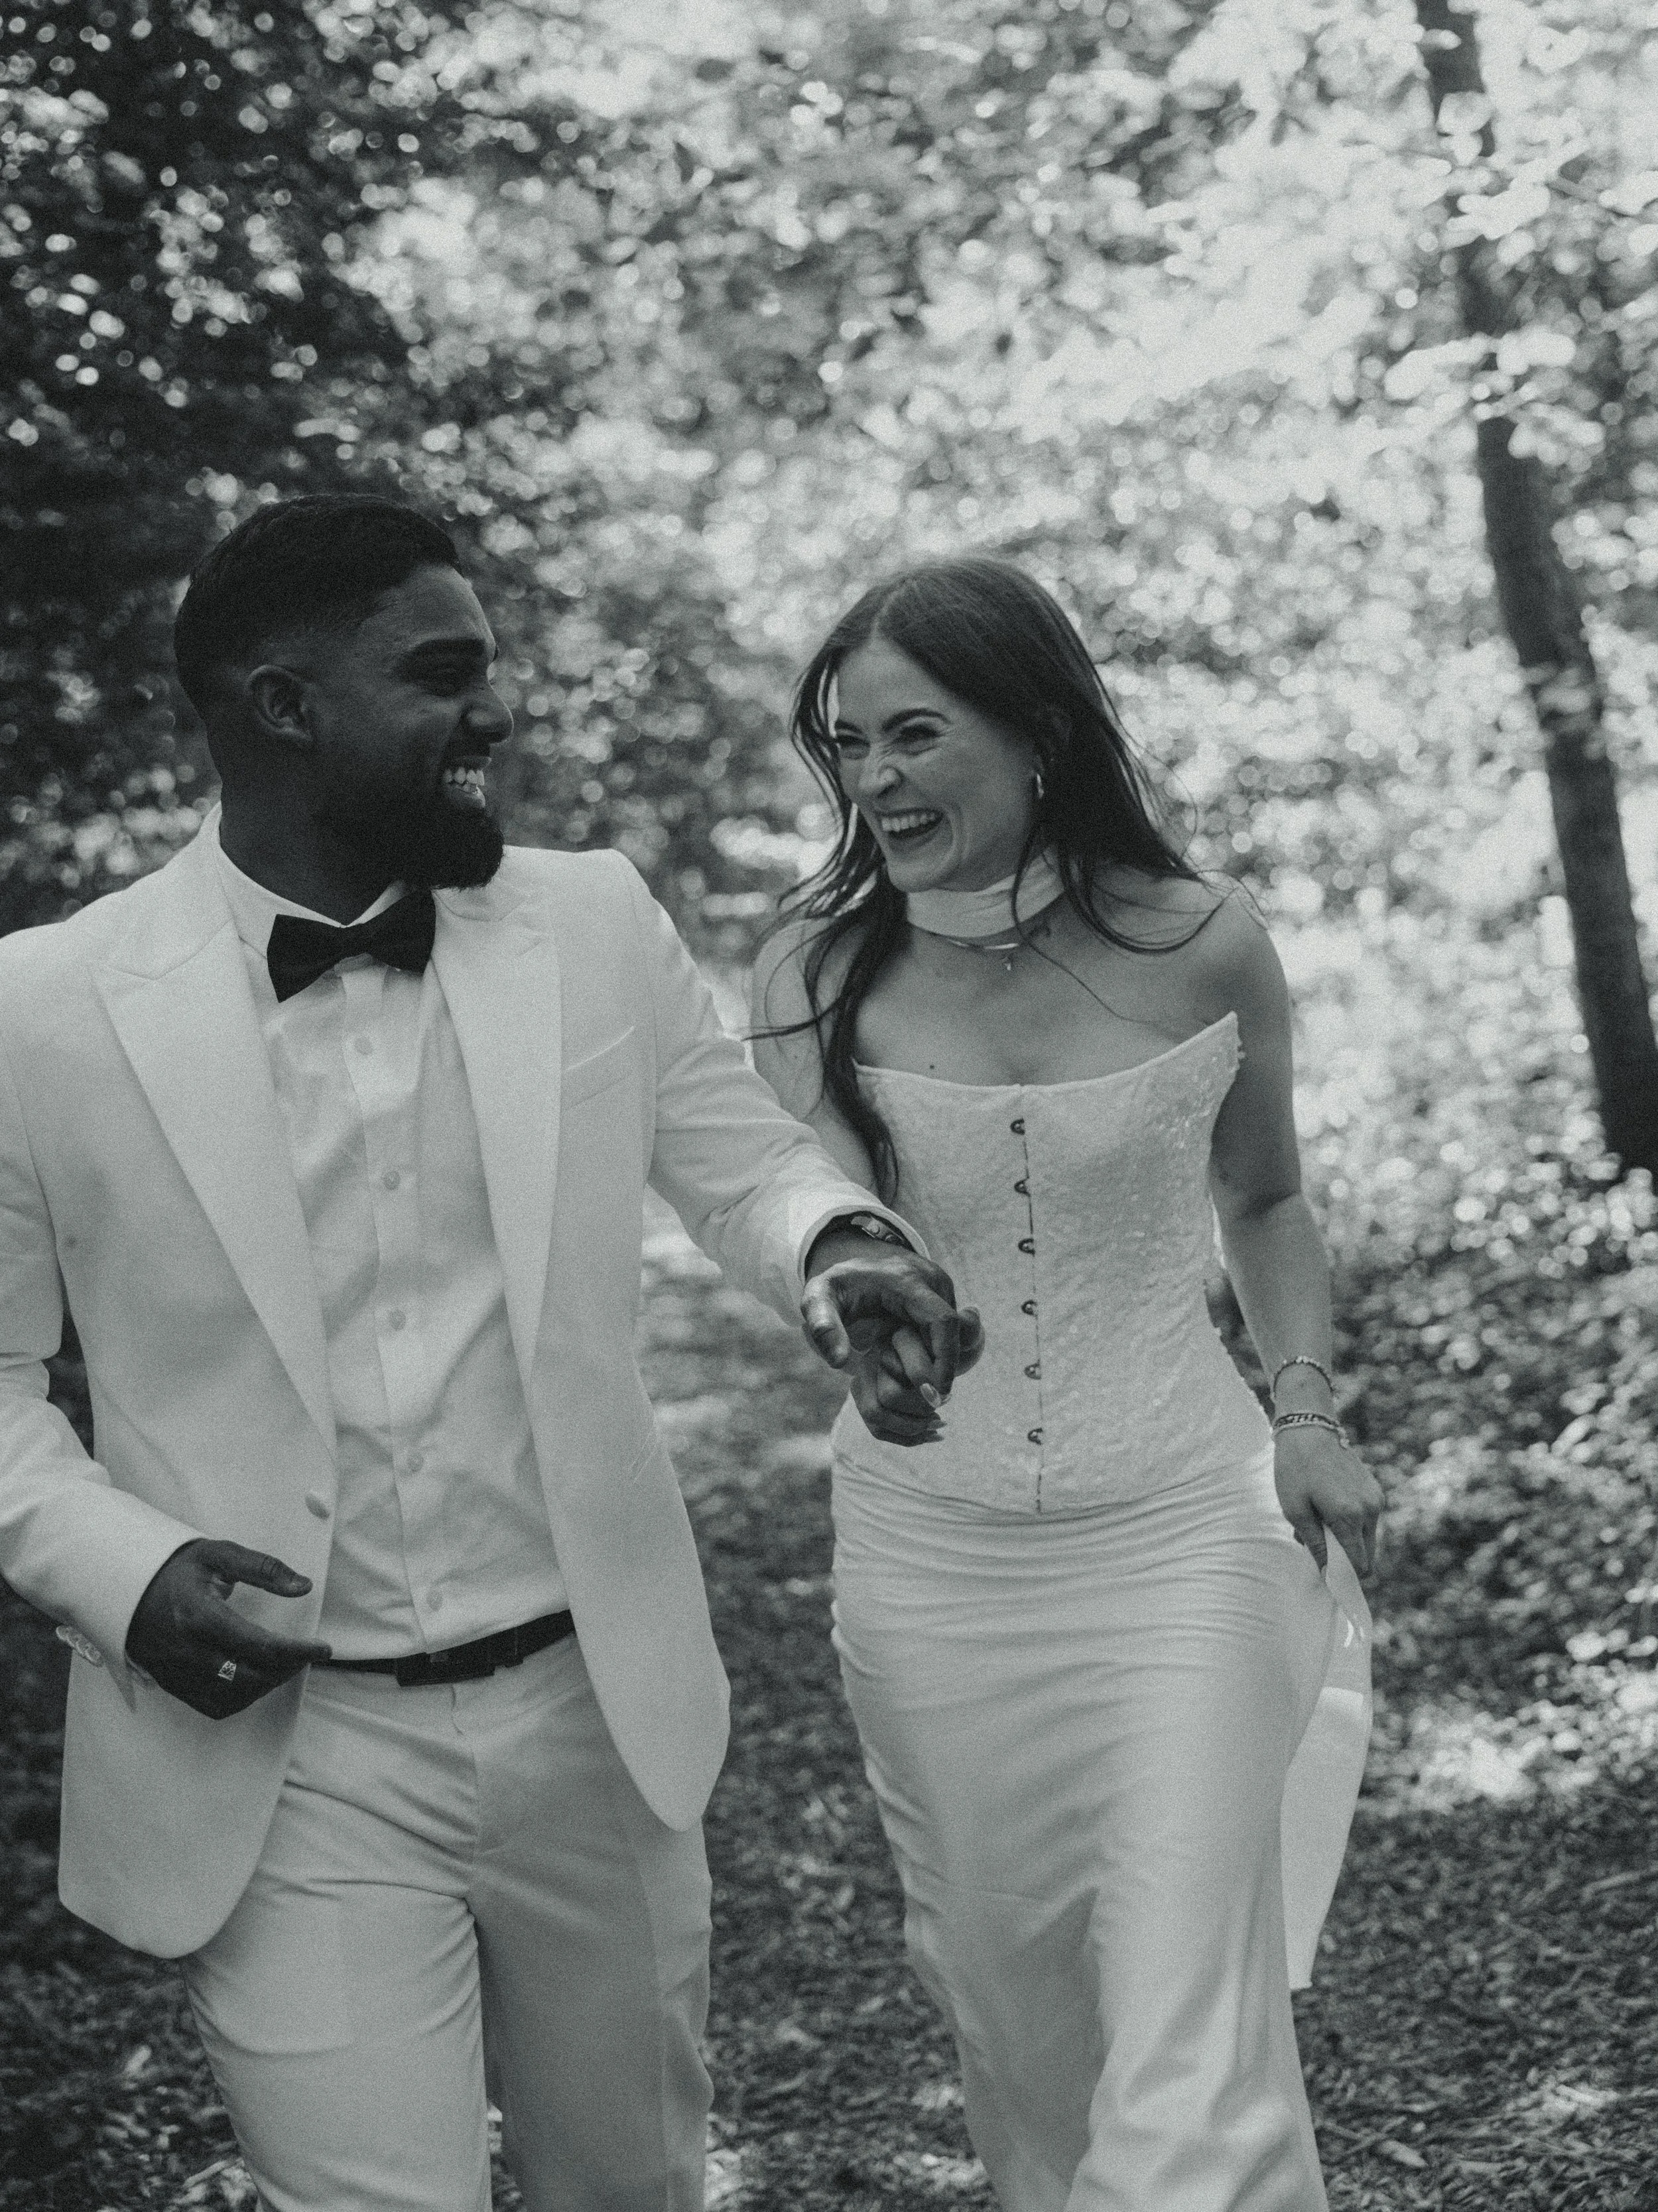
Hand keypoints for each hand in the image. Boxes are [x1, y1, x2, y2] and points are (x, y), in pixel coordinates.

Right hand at [126, 1539, 332, 1717]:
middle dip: (286, 1670)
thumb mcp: (219, 1554)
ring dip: (265, 1686)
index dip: (297, 1651)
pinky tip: (254, 1678)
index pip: (260, 1646)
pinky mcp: (171, 1682)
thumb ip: (264, 1569)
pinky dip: (240, 1698)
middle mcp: (187, 1649)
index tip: (322, 1648)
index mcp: (200, 1616)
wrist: (123, 1584)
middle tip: (305, 1654)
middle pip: (249, 1677)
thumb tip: (303, 1586)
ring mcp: (176, 1671)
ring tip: (283, 1664)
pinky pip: (212, 1705)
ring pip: (232, 1698)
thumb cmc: (176, 1568)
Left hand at [801, 1246, 983, 1446]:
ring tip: (924, 1388)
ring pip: (957, 1333)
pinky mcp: (942, 1298)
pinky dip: (939, 1353)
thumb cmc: (837, 1284)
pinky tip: (922, 1372)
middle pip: (956, 1331)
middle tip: (932, 1401)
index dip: (945, 1359)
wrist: (853, 1262)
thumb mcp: (818, 1297)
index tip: (935, 1394)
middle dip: (946, 1368)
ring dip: (944, 1361)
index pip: (942, 1320)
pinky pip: (949, 1331)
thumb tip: (840, 1362)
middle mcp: (932, 1282)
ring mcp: (941, 1290)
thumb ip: (823, 1325)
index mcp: (907, 1281)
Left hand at [1273, 1428, 1381, 1577]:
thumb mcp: (1295, 1509)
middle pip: (1366, 1553)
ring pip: (1366, 1537)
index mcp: (1350, 1517)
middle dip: (1343, 1555)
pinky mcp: (1375, 1490)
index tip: (1328, 1575)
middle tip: (1316, 1539)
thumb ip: (1314, 1542)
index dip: (1345, 1575)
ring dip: (1346, 1537)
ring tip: (1319, 1518)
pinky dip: (1350, 1521)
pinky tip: (1328, 1506)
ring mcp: (1376, 1499)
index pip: (1360, 1564)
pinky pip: (1367, 1519)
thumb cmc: (1295, 1469)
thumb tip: (1326, 1570)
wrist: (1309, 1428)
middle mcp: (1370, 1510)